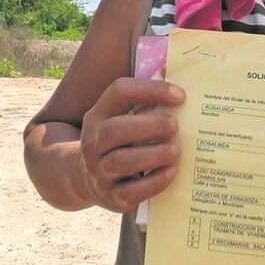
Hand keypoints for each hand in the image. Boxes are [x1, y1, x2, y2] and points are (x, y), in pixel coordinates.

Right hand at [75, 78, 184, 212]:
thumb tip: (172, 68)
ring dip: (154, 154)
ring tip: (176, 150)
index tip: (180, 95)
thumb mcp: (121, 117)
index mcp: (98, 114)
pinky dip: (155, 182)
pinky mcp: (111, 197)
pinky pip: (132, 191)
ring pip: (122, 161)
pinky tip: (171, 173)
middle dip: (151, 126)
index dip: (150, 89)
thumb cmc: (118, 140)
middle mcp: (93, 142)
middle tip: (175, 125)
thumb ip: (145, 98)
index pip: (119, 92)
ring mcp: (99, 171)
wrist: (84, 178)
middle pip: (116, 129)